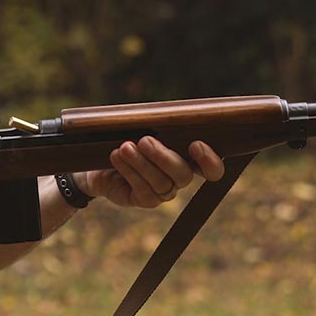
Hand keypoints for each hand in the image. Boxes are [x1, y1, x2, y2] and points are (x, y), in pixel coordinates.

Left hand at [77, 137, 224, 207]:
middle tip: (144, 140)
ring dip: (141, 162)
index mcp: (189, 158)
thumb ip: (160, 125)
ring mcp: (164, 191)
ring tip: (124, 147)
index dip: (210, 161)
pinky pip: (142, 189)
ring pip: (160, 182)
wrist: (103, 159)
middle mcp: (180, 177)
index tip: (195, 144)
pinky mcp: (146, 200)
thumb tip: (165, 115)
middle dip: (163, 157)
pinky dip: (129, 170)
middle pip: (183, 175)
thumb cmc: (129, 138)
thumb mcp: (144, 127)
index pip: (212, 168)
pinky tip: (117, 157)